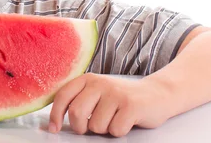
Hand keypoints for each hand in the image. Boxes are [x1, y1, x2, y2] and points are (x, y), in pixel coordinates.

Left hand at [48, 73, 170, 136]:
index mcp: (87, 79)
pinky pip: (115, 130)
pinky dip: (119, 131)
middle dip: (80, 127)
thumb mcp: (97, 92)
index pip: (63, 96)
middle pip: (76, 113)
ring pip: (96, 126)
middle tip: (89, 128)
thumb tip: (55, 121)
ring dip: (104, 130)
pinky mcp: (131, 106)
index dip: (55, 115)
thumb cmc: (121, 98)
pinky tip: (126, 121)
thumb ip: (79, 100)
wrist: (156, 93)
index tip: (54, 129)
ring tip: (114, 119)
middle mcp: (100, 83)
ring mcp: (116, 93)